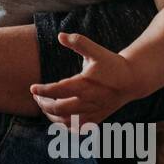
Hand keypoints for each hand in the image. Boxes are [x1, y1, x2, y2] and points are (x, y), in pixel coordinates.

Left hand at [29, 32, 147, 129]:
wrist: (132, 80)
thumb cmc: (111, 64)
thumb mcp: (97, 51)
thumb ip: (79, 42)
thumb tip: (60, 35)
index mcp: (87, 84)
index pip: (60, 90)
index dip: (44, 91)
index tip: (32, 88)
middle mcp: (89, 101)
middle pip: (60, 109)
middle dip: (43, 104)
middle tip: (36, 97)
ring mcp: (93, 112)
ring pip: (67, 122)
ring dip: (51, 116)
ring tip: (43, 105)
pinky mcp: (97, 119)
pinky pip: (77, 128)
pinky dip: (64, 126)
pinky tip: (57, 117)